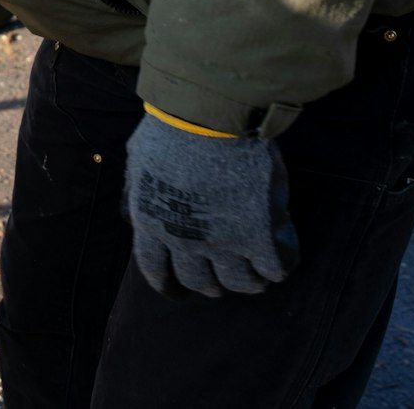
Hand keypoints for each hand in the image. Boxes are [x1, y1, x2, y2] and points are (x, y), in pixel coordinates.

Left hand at [124, 112, 299, 296]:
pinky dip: (281, 264)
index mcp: (151, 224)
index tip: (180, 294)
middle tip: (225, 278)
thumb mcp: (137, 160)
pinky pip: (275, 267)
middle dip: (213, 284)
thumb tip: (131, 216)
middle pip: (201, 282)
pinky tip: (282, 252)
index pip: (157, 271)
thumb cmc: (170, 131)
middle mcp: (184, 241)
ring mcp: (223, 242)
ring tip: (258, 272)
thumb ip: (135, 192)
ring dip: (250, 281)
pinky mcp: (259, 236)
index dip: (170, 287)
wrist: (208, 118)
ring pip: (241, 283)